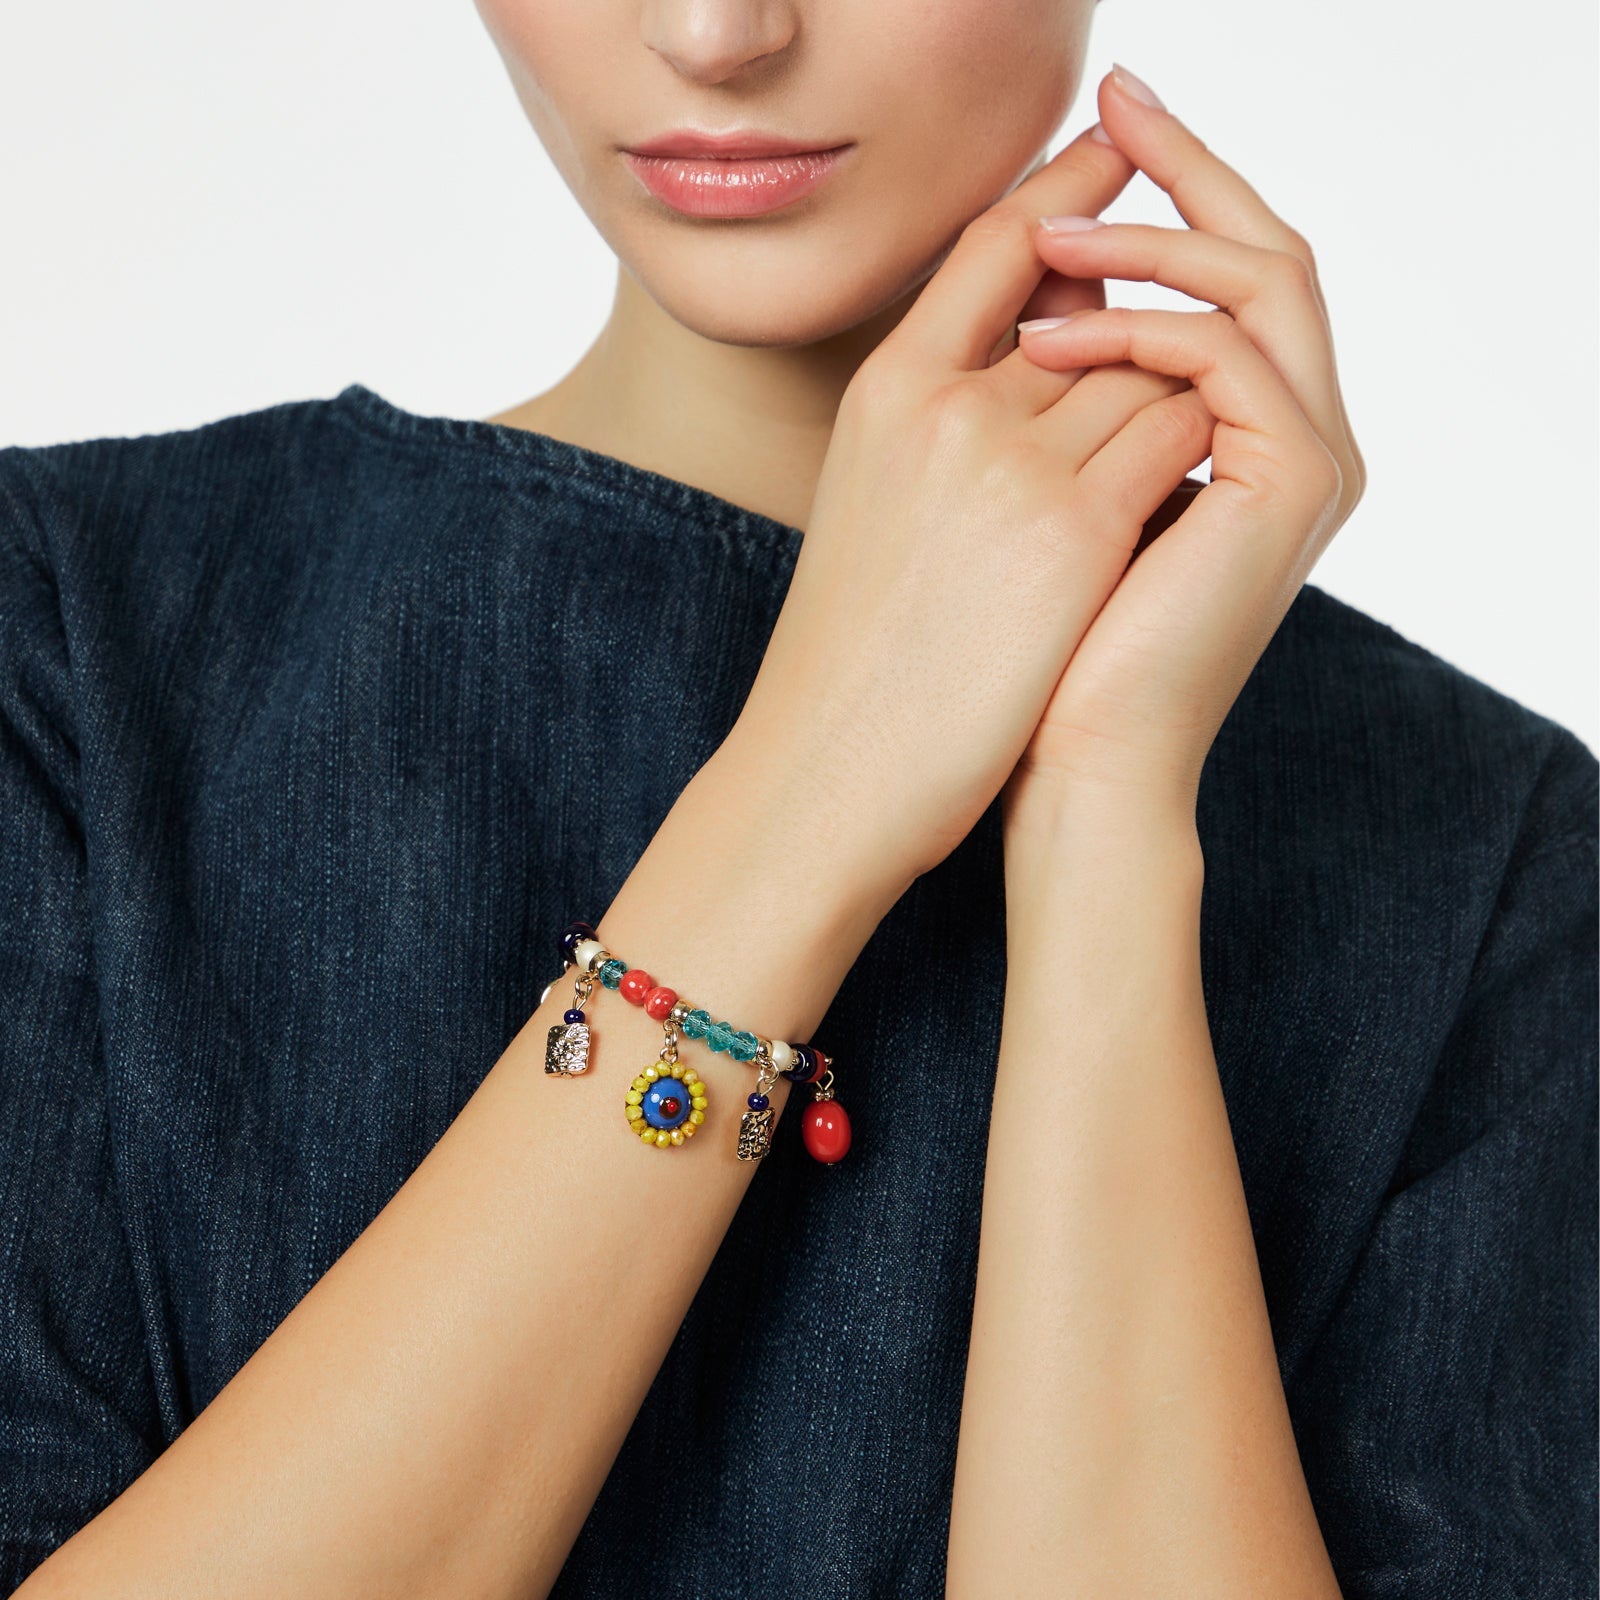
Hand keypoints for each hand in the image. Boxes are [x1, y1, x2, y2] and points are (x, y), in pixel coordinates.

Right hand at [729, 123, 1207, 894]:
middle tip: (1187, 348)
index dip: (1071, 189)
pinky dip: (1202, 444)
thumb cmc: (853, 660)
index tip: (1123, 166)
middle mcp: (941, 402)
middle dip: (1147, 312)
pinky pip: (1179, 430)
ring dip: (1182, 388)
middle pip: (1089, 294)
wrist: (832, 773)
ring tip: (1192, 441)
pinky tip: (1200, 491)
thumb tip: (1035, 377)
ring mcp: (1008, 461)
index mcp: (883, 392)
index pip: (995, 242)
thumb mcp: (873, 510)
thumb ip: (942, 429)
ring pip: (1149, 359)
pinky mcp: (1074, 530)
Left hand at [1002, 66, 1366, 829]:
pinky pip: (1231, 352)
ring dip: (1151, 240)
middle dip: (1185, 165)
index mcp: (1248, 434)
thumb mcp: (1054, 483)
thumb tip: (1040, 277)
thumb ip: (1079, 387)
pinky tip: (1046, 340)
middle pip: (1266, 250)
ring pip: (1263, 280)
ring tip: (1045, 231)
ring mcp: (1309, 457)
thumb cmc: (1042, 642)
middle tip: (1115, 92)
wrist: (1071, 762)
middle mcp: (1297, 434)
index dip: (1165, 194)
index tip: (1089, 132)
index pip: (1225, 276)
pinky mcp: (1295, 482)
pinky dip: (1141, 328)